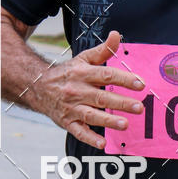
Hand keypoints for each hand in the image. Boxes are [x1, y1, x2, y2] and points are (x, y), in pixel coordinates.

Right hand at [38, 30, 143, 148]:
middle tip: (139, 107)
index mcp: (83, 73)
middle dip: (121, 102)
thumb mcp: (83, 58)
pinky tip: (102, 143)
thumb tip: (117, 34)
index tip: (140, 84)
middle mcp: (77, 90)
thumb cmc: (67, 73)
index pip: (106, 75)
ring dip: (108, 120)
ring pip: (91, 115)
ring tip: (125, 124)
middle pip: (101, 97)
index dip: (124, 79)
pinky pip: (79, 131)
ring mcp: (71, 107)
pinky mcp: (67, 122)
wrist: (37, 86)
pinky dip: (90, 138)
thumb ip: (103, 50)